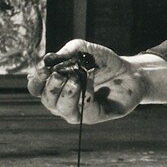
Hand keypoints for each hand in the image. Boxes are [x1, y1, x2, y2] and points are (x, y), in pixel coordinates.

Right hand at [27, 39, 146, 124]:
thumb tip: (48, 59)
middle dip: (51, 87)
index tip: (44, 68)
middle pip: (46, 100)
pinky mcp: (94, 116)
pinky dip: (85, 95)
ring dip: (66, 94)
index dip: (36, 79)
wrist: (130, 72)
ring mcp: (78, 110)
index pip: (36, 87)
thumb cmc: (103, 62)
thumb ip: (67, 52)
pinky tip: (90, 80)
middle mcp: (63, 100)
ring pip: (62, 109)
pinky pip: (84, 112)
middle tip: (59, 74)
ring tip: (75, 79)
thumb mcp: (84, 50)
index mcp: (56, 84)